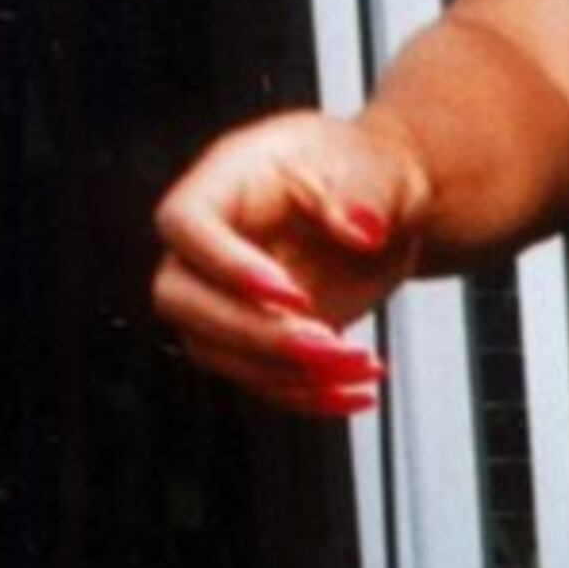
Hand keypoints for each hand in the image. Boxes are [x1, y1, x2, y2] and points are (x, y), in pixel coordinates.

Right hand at [149, 110, 426, 415]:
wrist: (386, 212)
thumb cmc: (365, 174)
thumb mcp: (377, 170)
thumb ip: (365, 195)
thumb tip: (363, 229)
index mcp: (227, 182)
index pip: (187, 224)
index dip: (227, 266)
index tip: (292, 294)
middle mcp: (212, 243)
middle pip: (182, 299)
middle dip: (254, 335)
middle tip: (326, 343)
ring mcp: (227, 295)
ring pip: (217, 352)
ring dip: (288, 374)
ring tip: (360, 363)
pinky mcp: (256, 336)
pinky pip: (260, 379)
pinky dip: (309, 396)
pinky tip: (357, 391)